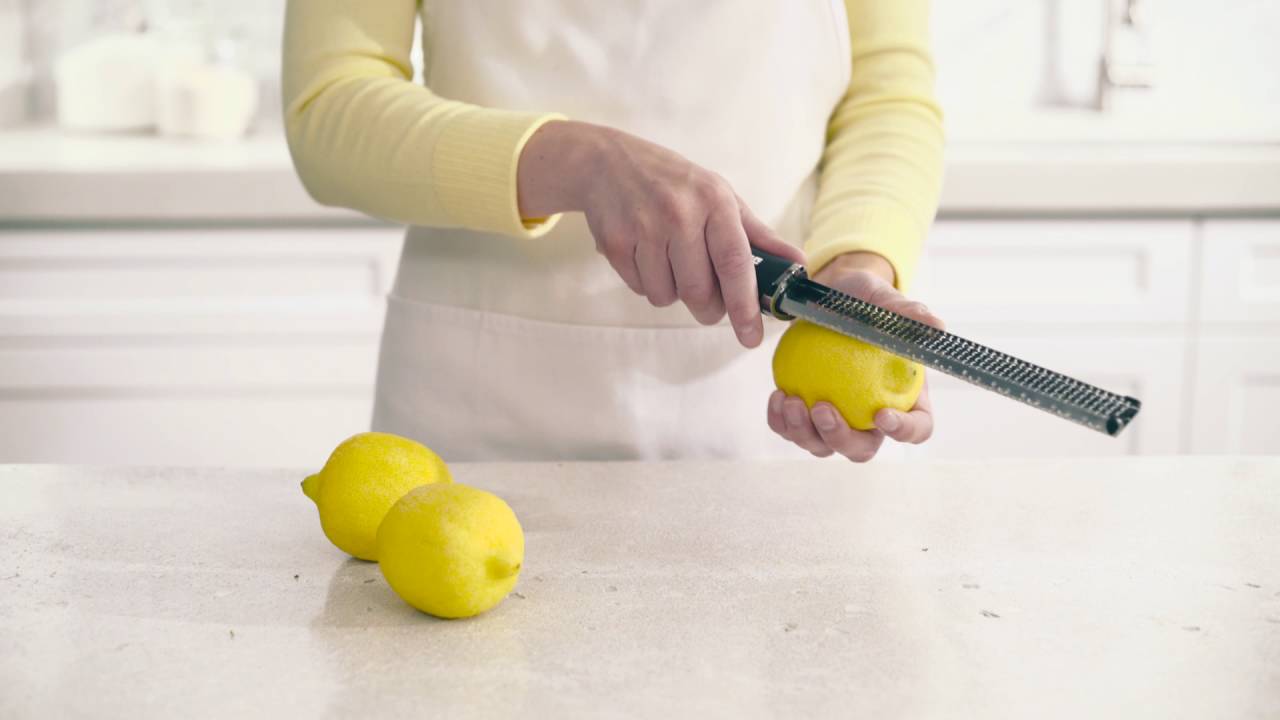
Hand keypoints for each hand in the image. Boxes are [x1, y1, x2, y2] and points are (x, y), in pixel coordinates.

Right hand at [517, 120, 804, 347]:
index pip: (734, 264)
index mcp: (714, 202)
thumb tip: (798, 264)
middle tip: (709, 303)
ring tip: (670, 261)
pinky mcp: (614, 243)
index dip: (745, 306)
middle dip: (708, 309)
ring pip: (666, 296)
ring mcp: (643, 228)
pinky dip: (647, 282)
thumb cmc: (675, 183)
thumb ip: (759, 235)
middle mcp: (679, 214)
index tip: (752, 336)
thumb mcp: (720, 197)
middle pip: (699, 292)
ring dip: (673, 292)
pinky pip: (639, 289)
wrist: (607, 162)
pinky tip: (645, 254)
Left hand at [766, 252, 944, 461]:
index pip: (917, 428)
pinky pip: (791, 429)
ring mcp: (836, 418)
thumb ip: (907, 313)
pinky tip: (777, 396)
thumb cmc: (862, 300)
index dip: (904, 431)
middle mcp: (870, 417)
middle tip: (821, 408)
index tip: (881, 414)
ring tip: (789, 399)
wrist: (826, 297)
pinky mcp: (804, 412)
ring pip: (821, 445)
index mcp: (904, 398)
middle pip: (862, 449)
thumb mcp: (883, 300)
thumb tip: (935, 327)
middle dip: (840, 438)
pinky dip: (781, 420)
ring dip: (802, 432)